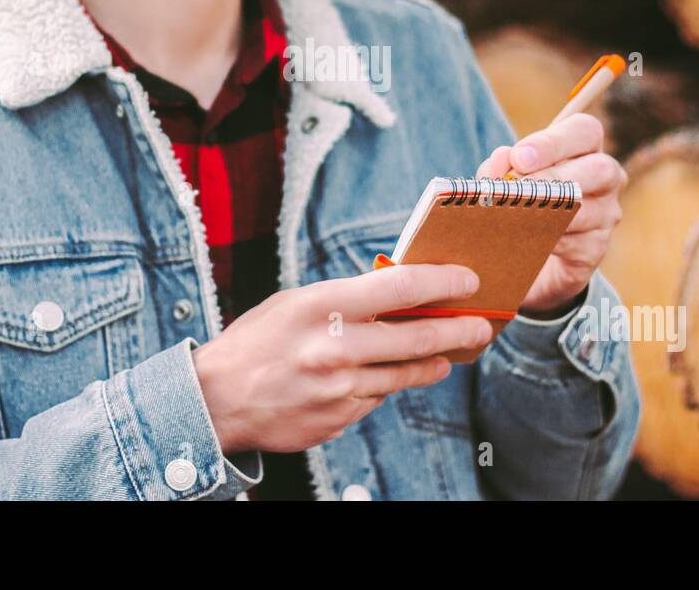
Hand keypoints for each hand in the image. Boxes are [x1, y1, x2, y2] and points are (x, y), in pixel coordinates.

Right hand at [191, 264, 492, 453]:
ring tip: (451, 353)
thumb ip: (347, 298)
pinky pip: (377, 398)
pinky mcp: (339, 418)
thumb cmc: (259, 340)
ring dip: (434, 362)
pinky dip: (386, 385)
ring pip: (406, 374)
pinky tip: (390, 376)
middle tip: (482, 325)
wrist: (216, 398)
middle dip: (459, 329)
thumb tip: (402, 293)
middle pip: (418, 336)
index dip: (444, 282)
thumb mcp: (298, 302)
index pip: (401, 287)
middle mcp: (335, 347)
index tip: (469, 280)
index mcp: (324, 305)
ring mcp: (340, 388)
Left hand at [475, 113, 625, 317]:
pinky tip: (526, 242)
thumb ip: (501, 166)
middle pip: (599, 168)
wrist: (525, 254)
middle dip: (554, 177)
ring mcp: (606, 215)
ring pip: (586, 211)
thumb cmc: (519, 202)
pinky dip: (547, 242)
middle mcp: (605, 178)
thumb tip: (503, 158)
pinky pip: (577, 244)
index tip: (519, 158)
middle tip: (519, 187)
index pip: (584, 131)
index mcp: (584, 150)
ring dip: (546, 213)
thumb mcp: (504, 179)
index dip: (552, 143)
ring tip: (513, 217)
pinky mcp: (596, 249)